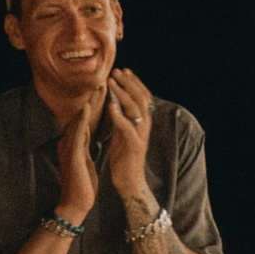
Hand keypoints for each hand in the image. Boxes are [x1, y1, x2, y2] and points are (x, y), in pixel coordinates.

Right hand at [55, 92, 100, 223]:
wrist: (75, 204)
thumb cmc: (82, 185)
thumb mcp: (85, 160)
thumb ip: (85, 145)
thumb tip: (88, 133)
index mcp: (75, 144)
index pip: (86, 120)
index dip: (95, 105)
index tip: (105, 90)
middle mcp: (70, 142)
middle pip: (82, 116)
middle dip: (93, 99)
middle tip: (102, 80)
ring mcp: (69, 147)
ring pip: (79, 120)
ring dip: (88, 103)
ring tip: (97, 88)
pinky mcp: (71, 155)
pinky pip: (76, 134)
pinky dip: (81, 120)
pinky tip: (86, 109)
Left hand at [105, 65, 155, 203]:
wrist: (129, 183)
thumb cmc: (124, 158)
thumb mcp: (122, 134)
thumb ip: (122, 118)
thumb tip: (115, 102)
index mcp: (142, 123)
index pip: (142, 97)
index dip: (134, 83)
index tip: (123, 70)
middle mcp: (144, 127)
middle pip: (141, 99)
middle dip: (128, 83)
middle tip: (117, 71)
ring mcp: (140, 136)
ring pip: (135, 110)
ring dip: (122, 94)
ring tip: (112, 83)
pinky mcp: (134, 147)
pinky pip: (127, 128)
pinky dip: (119, 116)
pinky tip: (111, 107)